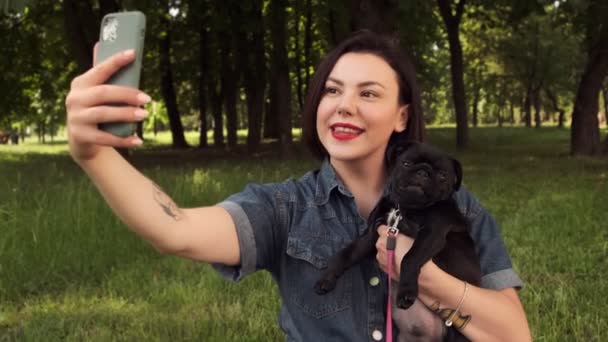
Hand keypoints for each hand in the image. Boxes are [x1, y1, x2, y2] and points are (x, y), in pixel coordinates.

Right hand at [65, 43, 150, 161]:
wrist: (82, 140)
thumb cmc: (95, 109)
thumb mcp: (96, 91)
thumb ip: (101, 72)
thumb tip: (101, 43)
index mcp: (81, 83)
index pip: (100, 69)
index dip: (116, 61)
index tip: (133, 53)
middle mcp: (74, 98)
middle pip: (103, 93)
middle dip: (127, 94)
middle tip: (147, 99)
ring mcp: (76, 118)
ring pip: (103, 113)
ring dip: (126, 114)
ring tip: (144, 115)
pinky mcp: (80, 136)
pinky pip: (104, 138)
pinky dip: (123, 139)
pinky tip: (138, 140)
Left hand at [375, 225, 414, 280]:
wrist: (416, 272)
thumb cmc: (414, 254)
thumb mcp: (409, 236)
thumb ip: (398, 233)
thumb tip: (396, 232)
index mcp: (384, 236)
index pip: (381, 228)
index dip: (388, 230)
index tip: (393, 232)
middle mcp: (379, 247)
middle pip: (381, 241)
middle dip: (388, 242)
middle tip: (400, 245)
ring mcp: (380, 258)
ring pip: (382, 251)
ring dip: (388, 252)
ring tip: (401, 254)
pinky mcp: (383, 268)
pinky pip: (384, 261)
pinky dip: (389, 260)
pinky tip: (398, 262)